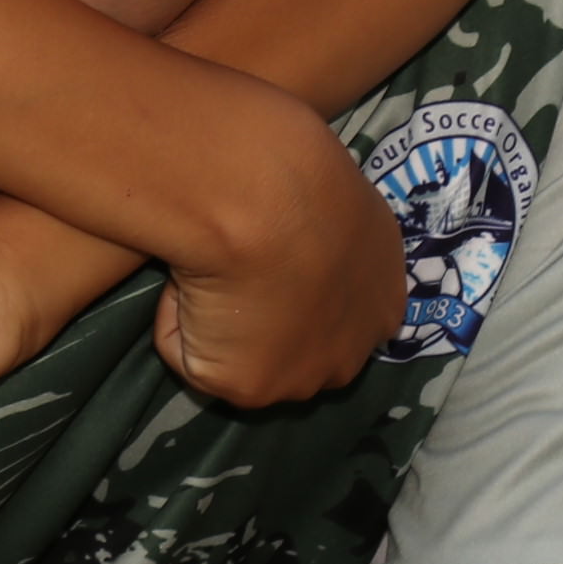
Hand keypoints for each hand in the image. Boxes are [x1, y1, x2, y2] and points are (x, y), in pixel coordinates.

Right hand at [150, 196, 405, 411]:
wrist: (266, 199)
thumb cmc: (303, 175)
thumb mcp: (339, 198)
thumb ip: (330, 234)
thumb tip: (293, 241)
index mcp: (383, 304)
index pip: (341, 315)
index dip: (299, 291)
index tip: (267, 258)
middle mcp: (354, 352)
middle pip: (301, 352)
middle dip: (266, 324)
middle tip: (231, 268)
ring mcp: (302, 378)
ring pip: (244, 357)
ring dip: (221, 324)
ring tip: (206, 267)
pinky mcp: (248, 388)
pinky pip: (195, 355)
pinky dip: (178, 319)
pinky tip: (188, 278)